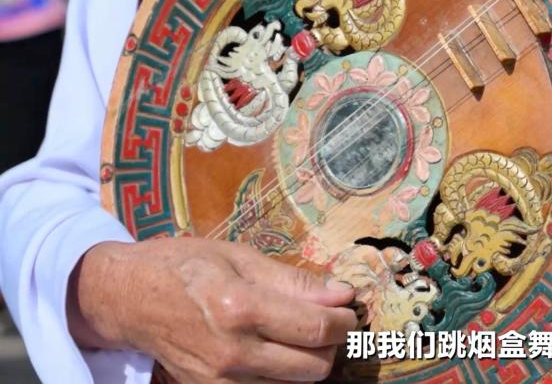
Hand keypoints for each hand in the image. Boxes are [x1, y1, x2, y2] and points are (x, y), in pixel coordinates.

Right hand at [70, 238, 356, 382]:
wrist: (127, 299)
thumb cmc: (184, 267)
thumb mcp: (240, 257)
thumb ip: (294, 281)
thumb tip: (341, 295)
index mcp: (240, 308)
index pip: (316, 329)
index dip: (344, 322)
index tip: (347, 309)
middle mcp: (232, 352)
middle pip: (314, 367)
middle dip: (332, 344)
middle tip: (327, 321)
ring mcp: (219, 380)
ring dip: (310, 363)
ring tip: (300, 335)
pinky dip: (282, 377)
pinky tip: (277, 352)